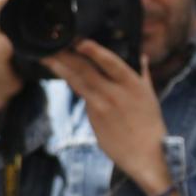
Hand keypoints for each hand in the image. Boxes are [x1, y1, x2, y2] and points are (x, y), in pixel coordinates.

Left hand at [41, 42, 169, 192]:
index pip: (111, 62)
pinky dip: (69, 82)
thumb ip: (142, 73)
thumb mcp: (149, 94)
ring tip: (45, 56)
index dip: (94, 51)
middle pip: (86, 70)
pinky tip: (57, 72)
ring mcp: (102, 105)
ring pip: (77, 82)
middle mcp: (116, 92)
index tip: (80, 41)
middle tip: (52, 43)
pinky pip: (79, 94)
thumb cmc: (149, 122)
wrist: (146, 154)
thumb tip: (142, 56)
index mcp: (132, 83)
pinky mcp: (93, 116)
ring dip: (59, 68)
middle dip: (67, 55)